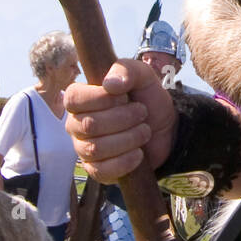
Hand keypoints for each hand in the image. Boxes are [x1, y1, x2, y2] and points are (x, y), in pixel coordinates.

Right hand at [64, 59, 176, 183]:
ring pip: (96, 148)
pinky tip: (139, 153)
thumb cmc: (147, 100)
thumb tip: (109, 84)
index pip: (73, 99)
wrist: (166, 129)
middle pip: (88, 125)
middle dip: (123, 118)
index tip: (124, 96)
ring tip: (144, 131)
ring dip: (128, 138)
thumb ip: (127, 69)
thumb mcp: (143, 76)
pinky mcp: (97, 170)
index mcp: (80, 100)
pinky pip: (102, 170)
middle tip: (142, 112)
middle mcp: (76, 125)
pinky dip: (125, 161)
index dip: (100, 98)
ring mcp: (84, 149)